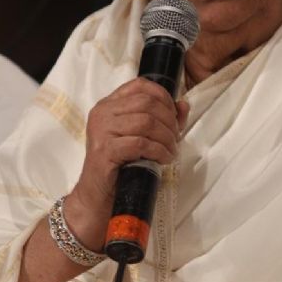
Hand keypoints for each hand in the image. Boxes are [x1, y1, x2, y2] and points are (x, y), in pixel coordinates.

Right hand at [63, 80, 188, 250]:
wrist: (98, 196)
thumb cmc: (121, 166)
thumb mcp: (142, 137)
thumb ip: (163, 119)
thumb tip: (183, 104)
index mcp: (108, 105)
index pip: (140, 85)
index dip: (163, 96)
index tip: (174, 115)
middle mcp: (102, 113)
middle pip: (147, 103)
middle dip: (168, 121)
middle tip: (175, 138)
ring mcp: (101, 130)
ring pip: (146, 122)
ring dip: (166, 138)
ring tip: (171, 151)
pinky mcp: (105, 150)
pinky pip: (141, 143)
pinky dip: (158, 151)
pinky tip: (163, 159)